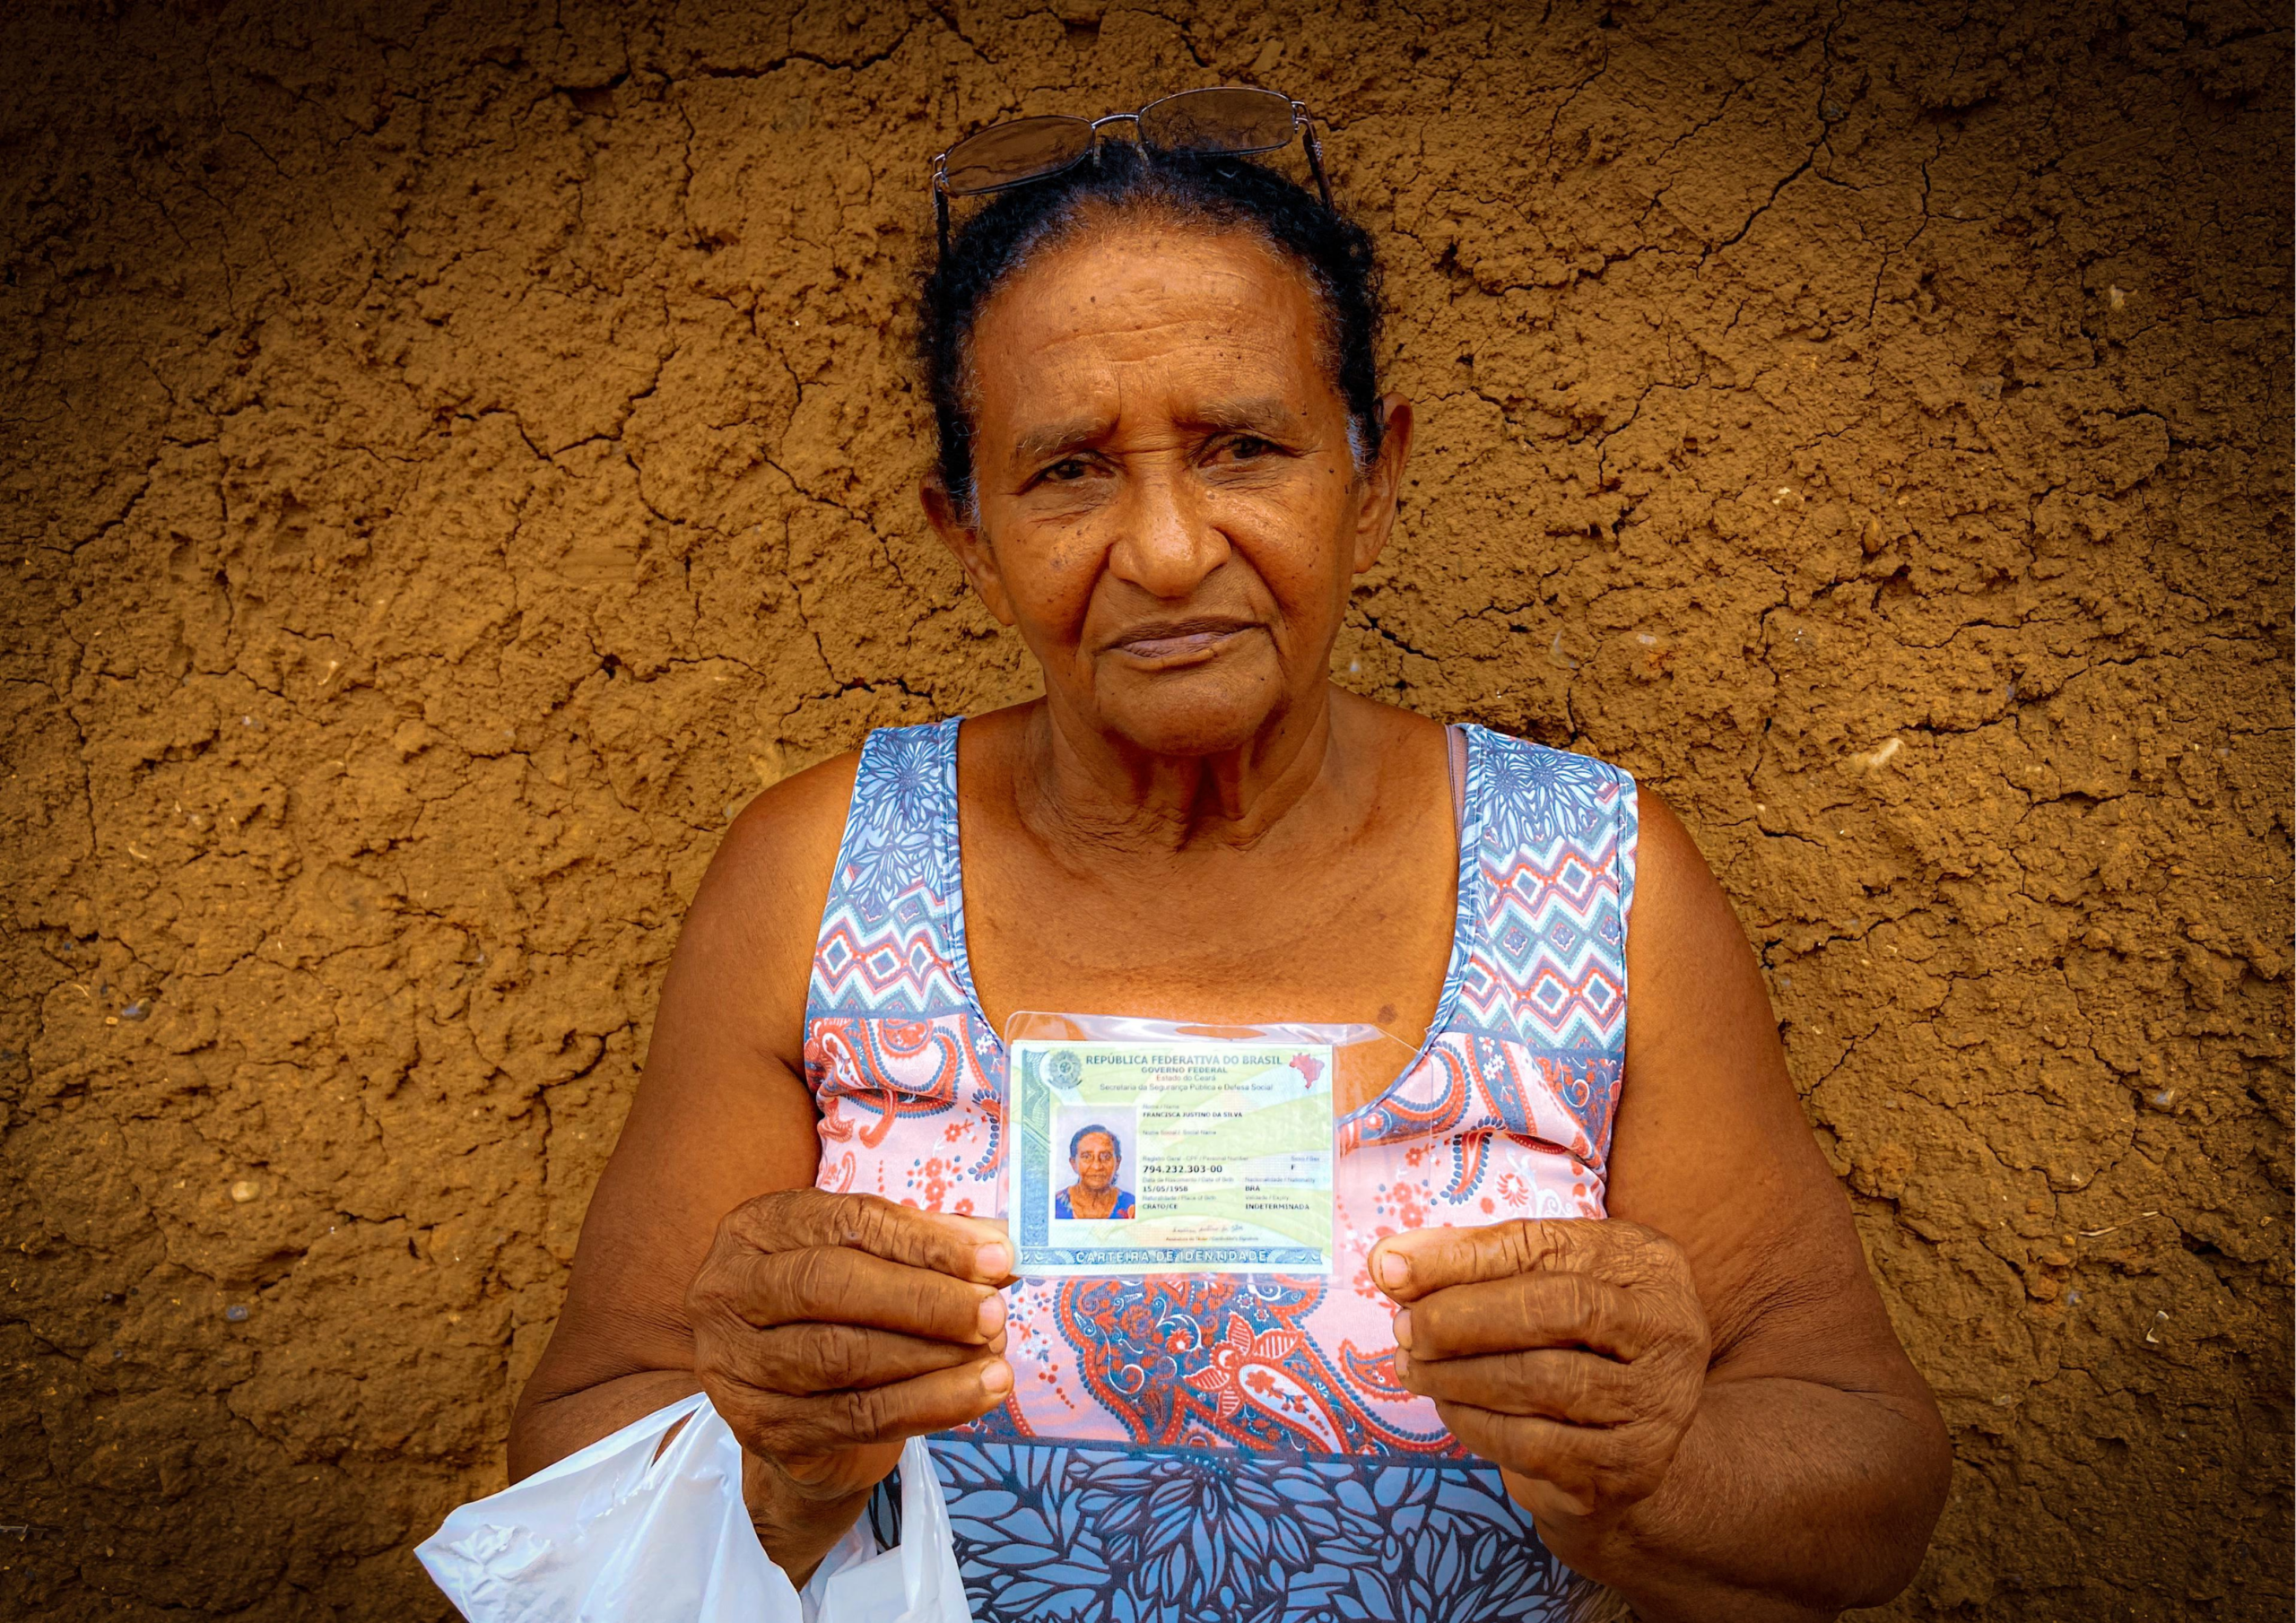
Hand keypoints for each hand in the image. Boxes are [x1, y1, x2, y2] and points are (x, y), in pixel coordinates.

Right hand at [687, 1190, 1013, 1521]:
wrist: (800, 1414)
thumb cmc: (841, 1314)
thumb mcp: (876, 1262)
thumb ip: (932, 1246)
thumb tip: (1000, 1246)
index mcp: (756, 1229)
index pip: (846, 1222)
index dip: (926, 1241)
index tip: (995, 1257)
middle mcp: (728, 1291)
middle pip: (831, 1286)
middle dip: (925, 1299)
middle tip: (994, 1313)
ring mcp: (736, 1365)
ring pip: (843, 1356)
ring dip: (934, 1356)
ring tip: (995, 1357)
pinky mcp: (763, 1429)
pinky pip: (857, 1417)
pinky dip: (930, 1404)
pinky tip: (979, 1393)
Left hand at [1372, 1218, 1709, 1526]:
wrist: (1625, 1438)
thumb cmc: (1571, 1339)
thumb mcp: (1536, 1281)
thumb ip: (1469, 1261)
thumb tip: (1389, 1261)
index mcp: (1649, 1263)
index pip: (1547, 1247)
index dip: (1463, 1257)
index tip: (1393, 1267)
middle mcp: (1670, 1328)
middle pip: (1557, 1311)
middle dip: (1463, 1318)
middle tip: (1405, 1329)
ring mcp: (1658, 1403)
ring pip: (1542, 1381)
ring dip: (1458, 1376)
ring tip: (1415, 1368)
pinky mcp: (1631, 1467)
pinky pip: (1534, 1444)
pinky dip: (1476, 1424)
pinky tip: (1449, 1407)